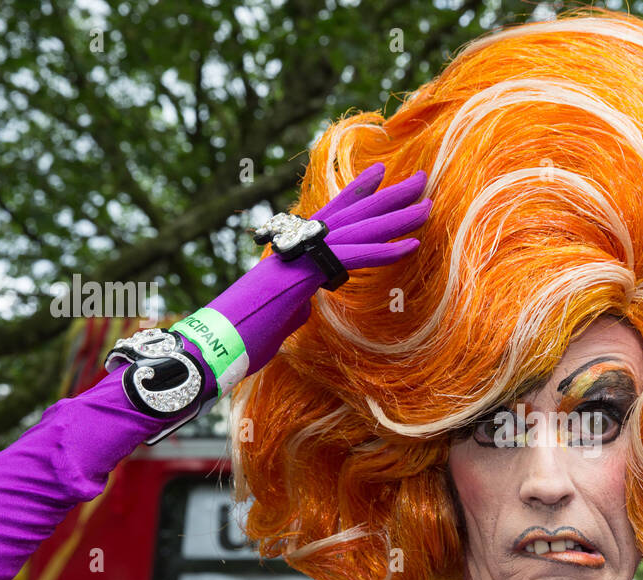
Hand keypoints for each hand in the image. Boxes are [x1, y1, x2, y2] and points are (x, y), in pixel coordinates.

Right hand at [226, 162, 430, 377]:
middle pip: (352, 214)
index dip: (356, 192)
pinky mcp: (305, 276)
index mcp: (292, 250)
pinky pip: (351, 258)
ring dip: (397, 218)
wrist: (215, 343)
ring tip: (427, 205)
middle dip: (389, 196)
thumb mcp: (278, 315)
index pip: (330, 215)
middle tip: (421, 178)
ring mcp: (300, 257)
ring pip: (357, 230)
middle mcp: (297, 245)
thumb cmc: (241, 335)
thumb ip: (295, 304)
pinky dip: (384, 252)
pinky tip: (411, 245)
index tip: (379, 173)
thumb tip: (304, 306)